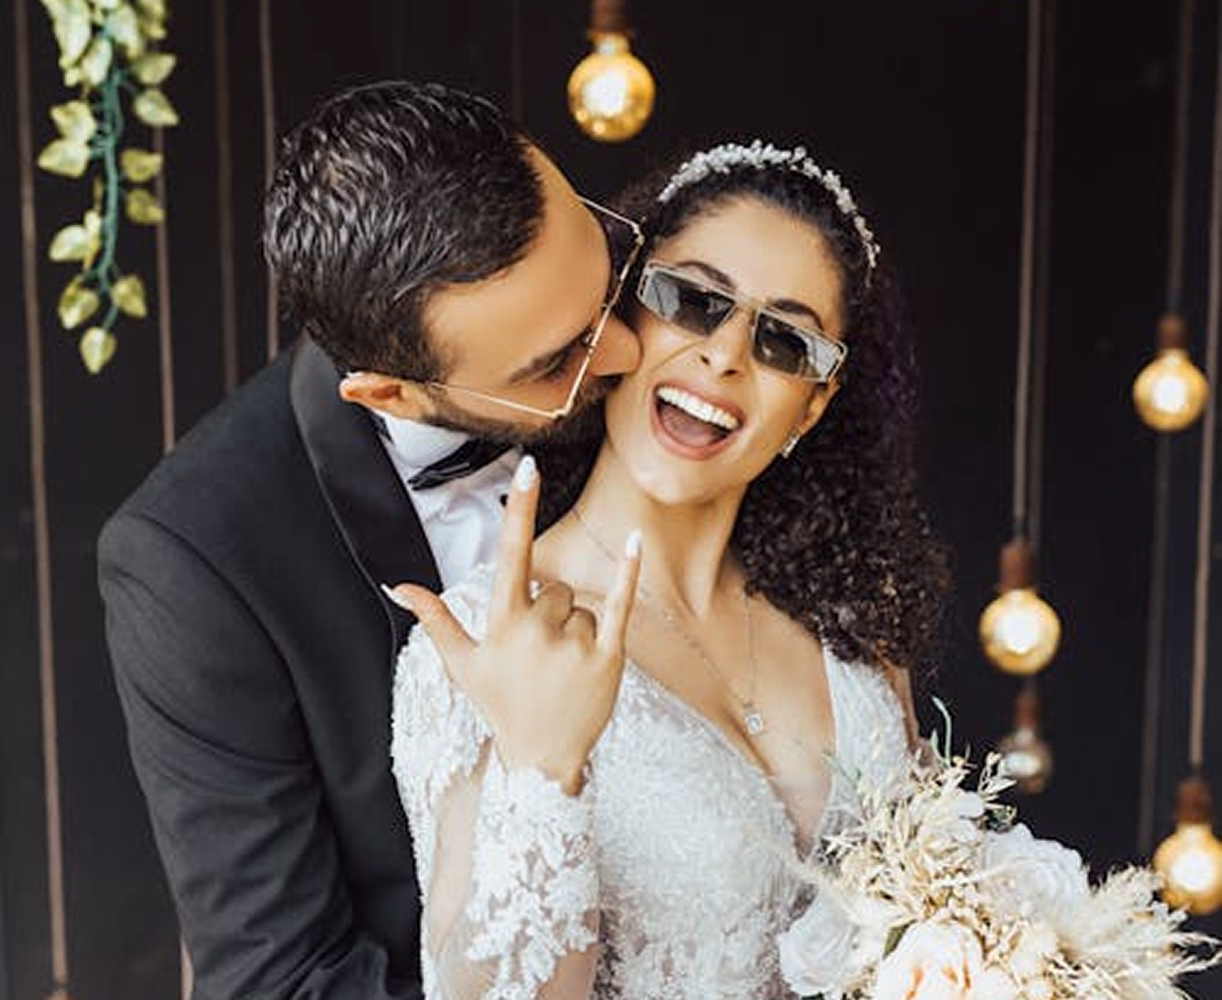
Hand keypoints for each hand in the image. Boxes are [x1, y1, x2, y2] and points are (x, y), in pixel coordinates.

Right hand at [389, 456, 639, 794]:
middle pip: (554, 587)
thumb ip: (435, 619)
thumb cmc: (500, 706)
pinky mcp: (608, 657)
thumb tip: (398, 585)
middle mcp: (539, 629)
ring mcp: (575, 643)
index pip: (511, 553)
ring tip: (562, 668)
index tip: (528, 466)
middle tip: (540, 655)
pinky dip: (626, 572)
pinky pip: (619, 604)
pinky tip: (634, 540)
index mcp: (503, 624)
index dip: (519, 508)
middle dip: (549, 611)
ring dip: (575, 628)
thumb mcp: (463, 664)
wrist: (542, 760)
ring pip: (582, 605)